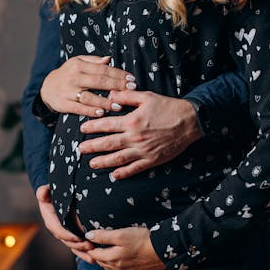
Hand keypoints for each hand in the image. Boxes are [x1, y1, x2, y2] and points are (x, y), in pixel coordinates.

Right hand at [36, 184, 94, 262]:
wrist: (58, 196)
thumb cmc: (53, 192)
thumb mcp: (47, 191)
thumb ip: (44, 192)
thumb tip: (43, 193)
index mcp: (51, 220)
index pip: (58, 230)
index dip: (67, 235)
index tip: (78, 237)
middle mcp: (57, 230)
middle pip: (67, 241)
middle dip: (78, 246)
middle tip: (90, 246)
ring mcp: (65, 235)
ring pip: (74, 247)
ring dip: (83, 252)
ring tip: (94, 256)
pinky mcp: (73, 236)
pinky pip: (78, 247)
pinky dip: (85, 254)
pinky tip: (94, 259)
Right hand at [40, 55, 136, 116]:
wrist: (47, 88)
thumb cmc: (67, 74)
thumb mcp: (77, 62)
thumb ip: (93, 61)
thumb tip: (109, 59)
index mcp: (79, 65)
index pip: (103, 69)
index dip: (118, 74)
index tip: (131, 79)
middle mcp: (74, 77)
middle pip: (99, 82)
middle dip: (117, 86)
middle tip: (131, 90)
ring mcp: (69, 92)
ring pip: (90, 97)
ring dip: (106, 102)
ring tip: (119, 105)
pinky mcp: (64, 104)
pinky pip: (80, 108)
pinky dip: (91, 111)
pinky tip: (102, 113)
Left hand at [78, 90, 202, 179]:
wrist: (190, 121)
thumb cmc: (168, 107)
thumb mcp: (146, 97)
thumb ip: (127, 96)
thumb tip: (110, 94)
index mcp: (132, 121)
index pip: (107, 125)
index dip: (93, 127)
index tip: (82, 129)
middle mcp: (135, 137)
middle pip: (108, 144)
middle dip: (92, 147)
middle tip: (79, 150)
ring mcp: (144, 150)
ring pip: (119, 158)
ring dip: (103, 162)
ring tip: (92, 164)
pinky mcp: (152, 159)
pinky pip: (135, 168)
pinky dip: (124, 172)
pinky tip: (114, 175)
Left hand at [85, 227, 165, 269]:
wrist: (163, 250)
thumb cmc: (141, 240)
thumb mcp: (121, 234)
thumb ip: (103, 236)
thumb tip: (88, 236)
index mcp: (111, 259)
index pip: (94, 255)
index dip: (91, 247)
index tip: (90, 240)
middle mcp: (117, 269)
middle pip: (102, 263)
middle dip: (98, 255)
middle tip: (97, 245)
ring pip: (111, 269)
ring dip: (107, 261)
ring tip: (108, 252)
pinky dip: (118, 266)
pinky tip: (121, 260)